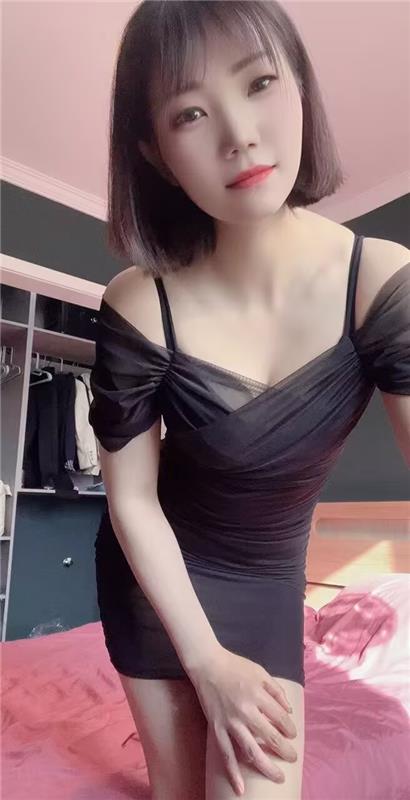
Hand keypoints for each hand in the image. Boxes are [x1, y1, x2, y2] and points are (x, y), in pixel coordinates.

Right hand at [188, 645, 297, 795]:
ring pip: (251, 750)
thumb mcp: (260, 671)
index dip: (290, 728)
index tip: (292, 734)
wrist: (207, 665)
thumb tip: (289, 710)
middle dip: (285, 750)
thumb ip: (276, 690)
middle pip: (270, 737)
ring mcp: (231, 722)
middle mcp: (246, 711)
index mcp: (258, 695)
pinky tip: (240, 788)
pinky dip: (233, 772)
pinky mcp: (217, 728)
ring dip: (267, 766)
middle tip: (293, 758)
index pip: (280, 718)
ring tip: (278, 776)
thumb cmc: (235, 666)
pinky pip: (226, 753)